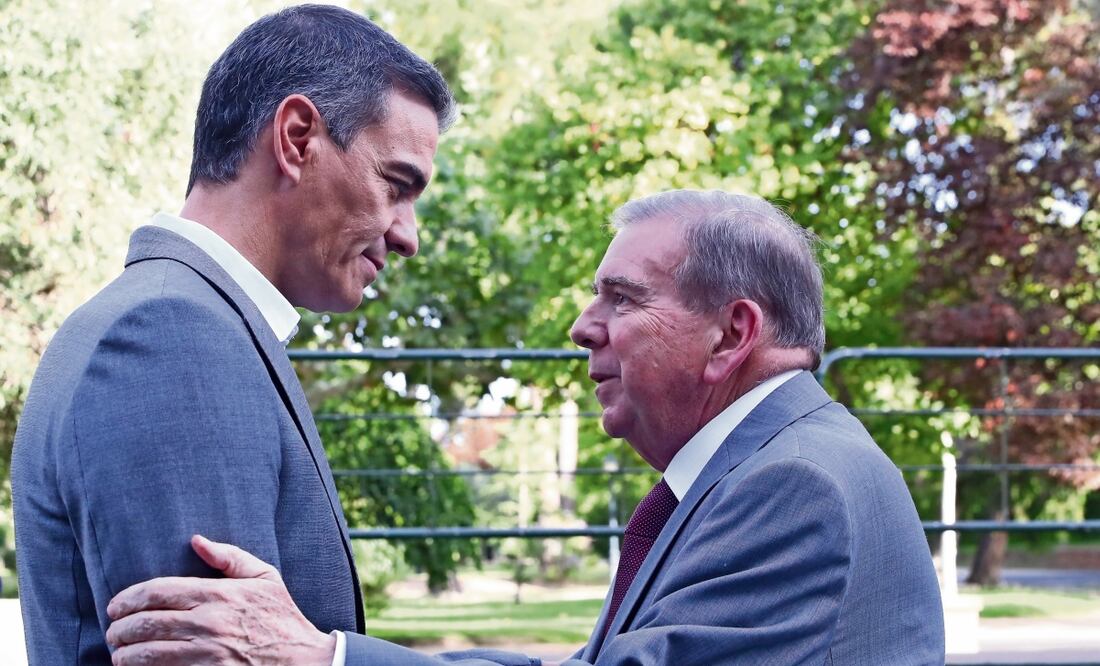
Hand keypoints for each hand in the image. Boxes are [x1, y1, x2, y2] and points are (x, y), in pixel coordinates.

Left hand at [106, 534, 335, 664]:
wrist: (305, 661)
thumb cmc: (281, 617)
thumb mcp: (265, 578)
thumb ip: (229, 557)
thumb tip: (196, 540)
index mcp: (218, 594)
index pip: (158, 591)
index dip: (127, 598)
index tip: (114, 605)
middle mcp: (209, 623)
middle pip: (146, 623)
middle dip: (120, 628)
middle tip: (113, 631)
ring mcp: (207, 654)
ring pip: (148, 653)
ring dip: (125, 654)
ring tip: (119, 653)